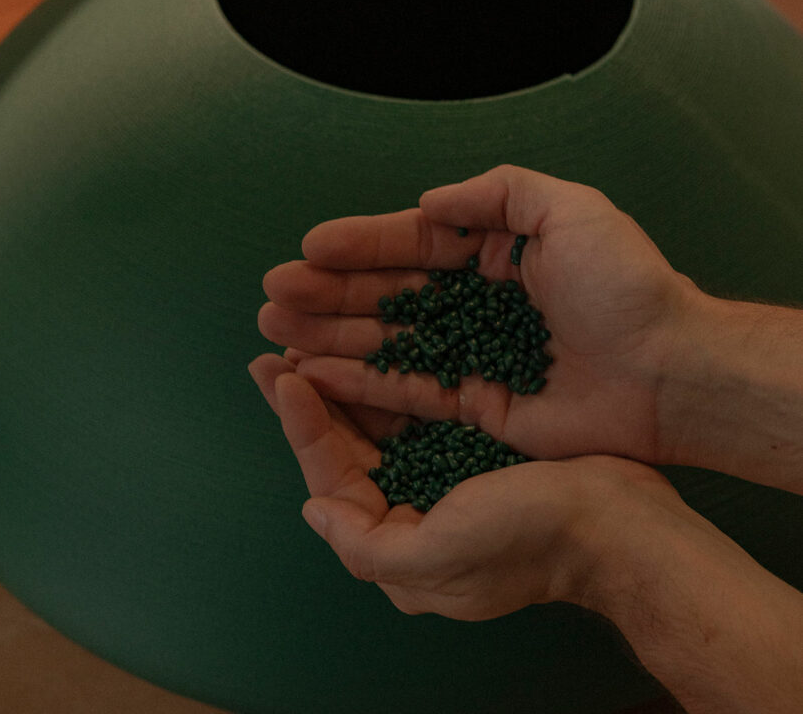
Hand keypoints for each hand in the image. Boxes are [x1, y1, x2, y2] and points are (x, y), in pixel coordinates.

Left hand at [248, 353, 678, 620]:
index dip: (303, 426)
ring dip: (343, 377)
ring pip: (377, 418)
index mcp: (399, 542)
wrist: (617, 522)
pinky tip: (372, 340)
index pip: (333, 476)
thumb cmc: (528, 538)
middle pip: (347, 444)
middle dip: (310, 396)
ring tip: (310, 334)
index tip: (280, 373)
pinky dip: (390, 374)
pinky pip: (417, 403)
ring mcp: (443, 472)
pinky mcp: (473, 441)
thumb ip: (366, 545)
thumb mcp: (439, 557)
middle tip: (275, 342)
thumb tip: (314, 510)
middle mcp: (413, 506)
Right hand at [259, 165, 701, 464]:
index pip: (414, 243)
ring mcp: (476, 352)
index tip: (310, 246)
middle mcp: (480, 300)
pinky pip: (410, 389)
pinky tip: (317, 370)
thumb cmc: (626, 285)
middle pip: (389, 293)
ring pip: (388, 340)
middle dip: (329, 291)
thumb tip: (430, 203)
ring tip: (277, 329)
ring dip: (331, 334)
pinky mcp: (478, 404)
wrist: (669, 371)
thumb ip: (496, 192)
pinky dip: (363, 381)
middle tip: (274, 294)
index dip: (361, 244)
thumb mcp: (570, 209)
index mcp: (499, 250)